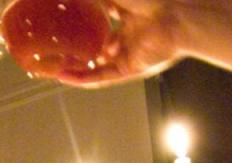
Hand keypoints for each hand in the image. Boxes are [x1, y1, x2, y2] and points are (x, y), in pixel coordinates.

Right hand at [55, 0, 180, 86]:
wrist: (177, 16)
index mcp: (129, 15)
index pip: (102, 22)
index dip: (83, 25)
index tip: (64, 26)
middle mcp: (129, 36)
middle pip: (99, 47)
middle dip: (79, 50)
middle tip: (57, 51)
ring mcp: (129, 54)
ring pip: (98, 65)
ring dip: (77, 68)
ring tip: (54, 67)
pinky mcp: (130, 69)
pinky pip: (103, 77)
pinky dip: (84, 78)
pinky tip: (65, 77)